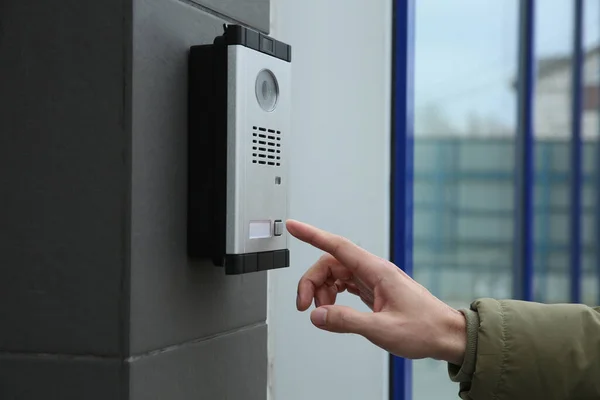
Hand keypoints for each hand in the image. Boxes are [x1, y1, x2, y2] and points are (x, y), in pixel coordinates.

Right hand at [286, 219, 466, 364]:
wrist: (446, 335)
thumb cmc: (424, 329)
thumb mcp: (382, 329)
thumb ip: (347, 321)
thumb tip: (318, 316)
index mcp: (377, 271)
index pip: (337, 246)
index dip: (312, 235)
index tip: (294, 226)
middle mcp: (374, 271)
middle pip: (331, 263)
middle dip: (312, 281)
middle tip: (305, 306)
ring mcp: (374, 280)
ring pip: (336, 274)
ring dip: (322, 291)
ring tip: (324, 313)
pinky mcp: (375, 290)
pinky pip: (345, 285)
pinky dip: (333, 295)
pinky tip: (334, 310)